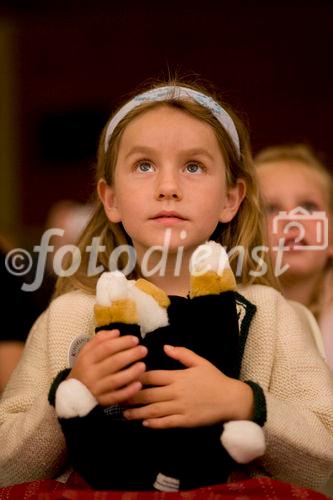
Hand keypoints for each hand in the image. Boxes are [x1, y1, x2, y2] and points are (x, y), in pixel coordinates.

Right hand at [68, 329, 146, 405]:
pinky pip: (116, 396)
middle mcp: (91, 373)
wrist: (72, 396)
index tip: (135, 339)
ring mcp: (96, 388)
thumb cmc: (83, 370)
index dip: (122, 343)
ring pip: (116, 380)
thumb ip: (99, 341)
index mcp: (87, 359)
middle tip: (143, 350)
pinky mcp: (102, 401)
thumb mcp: (85, 353)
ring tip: (143, 365)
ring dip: (132, 372)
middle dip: (131, 354)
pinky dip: (128, 391)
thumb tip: (116, 332)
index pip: (106, 348)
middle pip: (114, 362)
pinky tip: (138, 384)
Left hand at [123, 345, 253, 428]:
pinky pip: (167, 422)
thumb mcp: (200, 362)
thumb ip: (182, 354)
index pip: (153, 376)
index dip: (137, 377)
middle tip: (117, 397)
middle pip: (149, 394)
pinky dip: (155, 423)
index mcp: (178, 377)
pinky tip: (144, 423)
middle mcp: (177, 392)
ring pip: (155, 410)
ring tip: (125, 414)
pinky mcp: (186, 421)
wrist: (231, 399)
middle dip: (132, 396)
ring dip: (138, 412)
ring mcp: (181, 408)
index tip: (124, 377)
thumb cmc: (214, 379)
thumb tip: (165, 346)